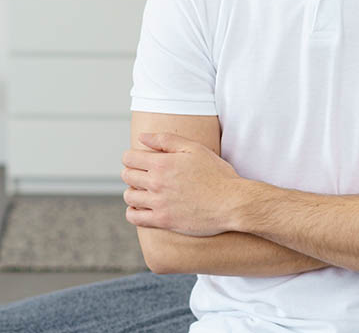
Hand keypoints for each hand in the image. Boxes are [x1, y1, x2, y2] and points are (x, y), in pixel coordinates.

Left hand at [121, 132, 242, 236]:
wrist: (231, 203)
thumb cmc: (217, 174)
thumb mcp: (195, 149)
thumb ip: (166, 140)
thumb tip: (141, 137)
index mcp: (163, 163)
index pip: (129, 158)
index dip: (132, 156)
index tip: (140, 159)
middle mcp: (157, 183)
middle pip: (127, 176)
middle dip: (132, 172)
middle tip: (145, 173)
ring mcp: (159, 203)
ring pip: (129, 196)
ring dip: (133, 191)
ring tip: (145, 190)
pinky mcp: (163, 221)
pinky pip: (134, 217)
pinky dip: (133, 211)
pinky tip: (143, 206)